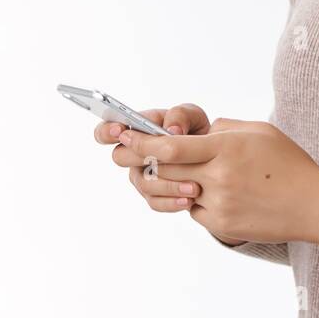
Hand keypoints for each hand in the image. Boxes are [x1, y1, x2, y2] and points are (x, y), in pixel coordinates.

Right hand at [93, 103, 210, 212]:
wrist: (211, 159)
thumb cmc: (196, 132)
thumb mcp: (193, 116)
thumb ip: (181, 115)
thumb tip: (172, 129)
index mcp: (136, 130)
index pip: (107, 130)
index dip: (107, 130)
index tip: (120, 131)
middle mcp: (134, 154)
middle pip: (120, 157)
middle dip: (138, 156)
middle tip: (159, 157)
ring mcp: (142, 176)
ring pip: (143, 183)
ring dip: (167, 184)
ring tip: (193, 186)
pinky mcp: (154, 196)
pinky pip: (155, 202)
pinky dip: (173, 201)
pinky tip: (189, 199)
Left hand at [114, 115, 318, 244]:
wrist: (315, 205)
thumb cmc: (288, 163)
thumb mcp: (258, 131)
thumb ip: (224, 127)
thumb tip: (196, 130)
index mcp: (226, 148)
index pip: (170, 146)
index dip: (143, 142)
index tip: (127, 136)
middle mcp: (219, 177)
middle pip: (166, 169)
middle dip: (148, 160)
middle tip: (136, 153)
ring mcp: (220, 204)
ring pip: (177, 190)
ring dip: (175, 181)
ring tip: (189, 171)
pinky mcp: (223, 225)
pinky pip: (194, 210)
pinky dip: (196, 199)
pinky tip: (216, 193)